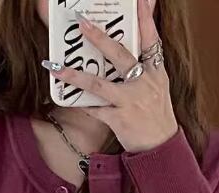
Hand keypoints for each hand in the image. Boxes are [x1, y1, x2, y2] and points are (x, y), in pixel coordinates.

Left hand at [42, 0, 179, 152]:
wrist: (161, 148)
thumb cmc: (157, 117)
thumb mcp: (160, 88)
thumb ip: (149, 66)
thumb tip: (137, 49)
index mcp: (156, 73)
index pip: (151, 40)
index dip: (146, 18)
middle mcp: (144, 84)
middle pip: (120, 55)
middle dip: (99, 38)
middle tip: (81, 23)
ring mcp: (131, 102)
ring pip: (99, 84)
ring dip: (76, 75)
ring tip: (57, 67)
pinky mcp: (120, 120)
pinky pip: (95, 110)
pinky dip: (82, 105)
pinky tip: (69, 99)